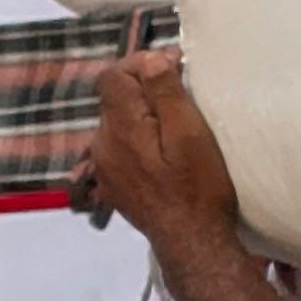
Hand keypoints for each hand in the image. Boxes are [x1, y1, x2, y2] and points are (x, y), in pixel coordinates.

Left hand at [82, 51, 241, 253]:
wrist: (190, 242)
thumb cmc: (198, 186)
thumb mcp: (190, 133)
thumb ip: (165, 93)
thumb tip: (151, 59)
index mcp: (119, 127)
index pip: (111, 76)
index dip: (140, 64)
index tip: (175, 69)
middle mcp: (102, 144)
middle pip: (114, 98)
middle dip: (144, 88)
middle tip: (183, 93)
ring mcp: (104, 166)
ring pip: (118, 123)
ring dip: (143, 114)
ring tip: (177, 123)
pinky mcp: (113, 183)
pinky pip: (121, 147)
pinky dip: (140, 138)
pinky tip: (165, 151)